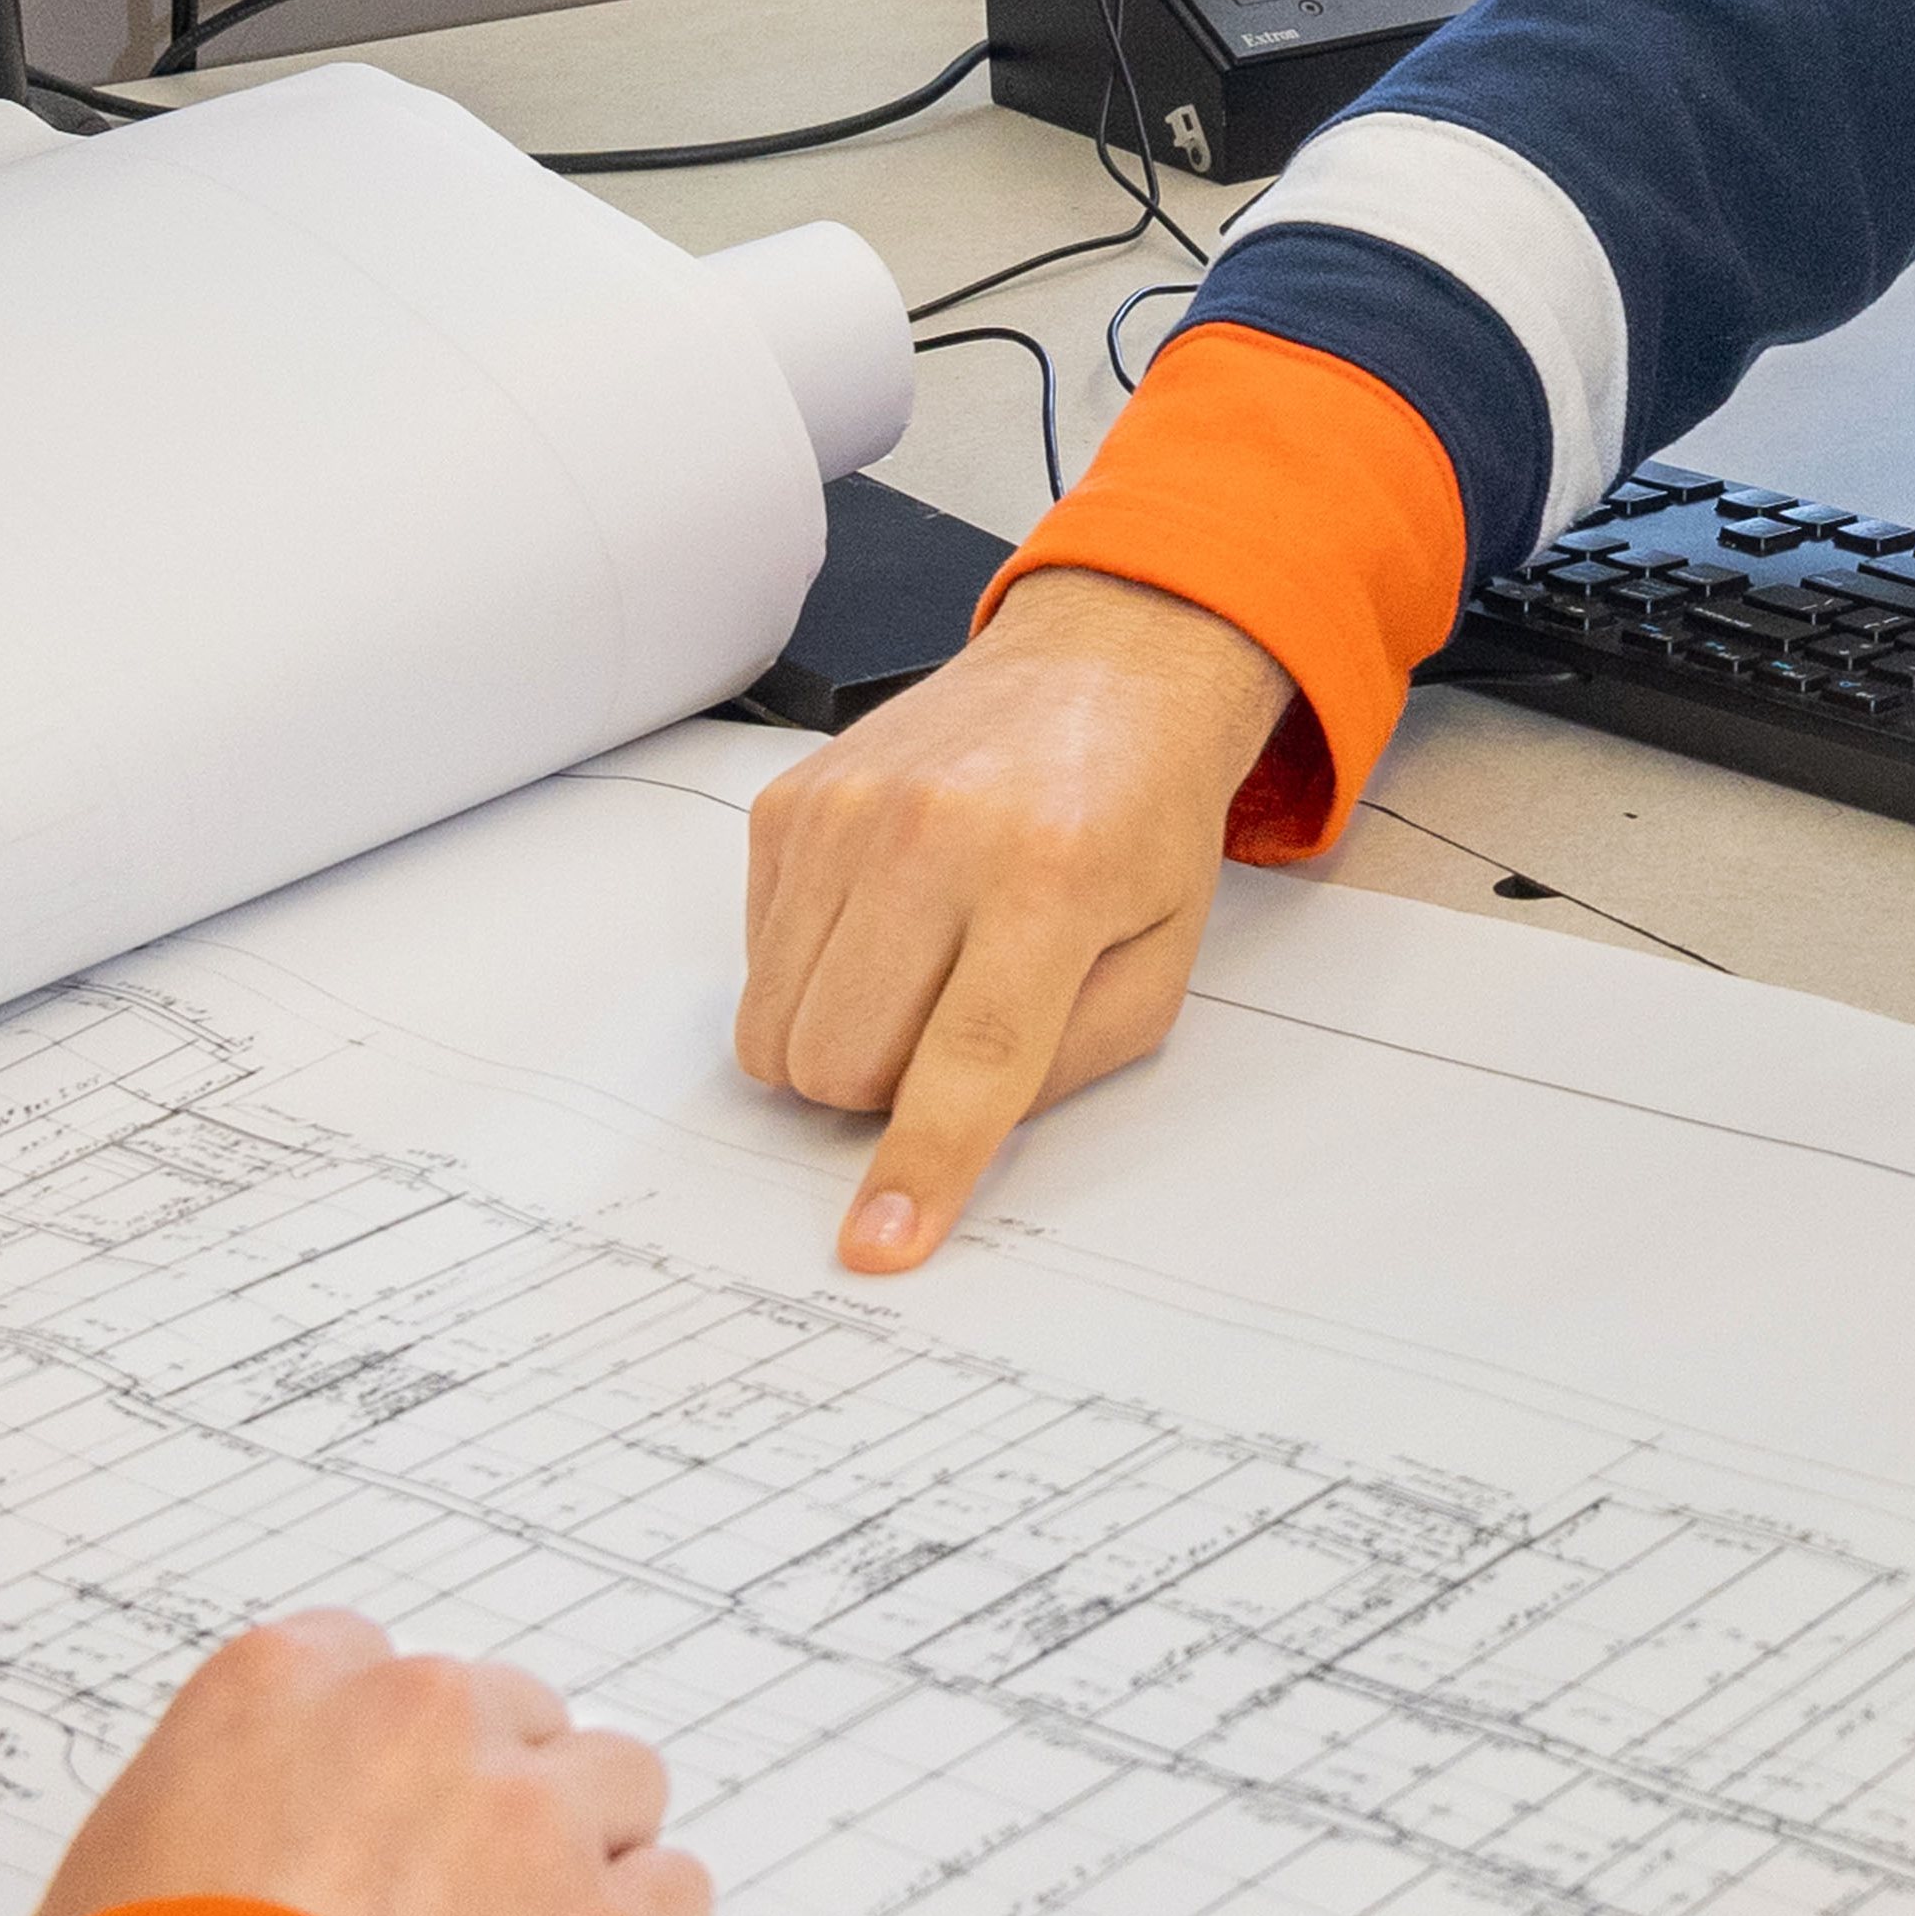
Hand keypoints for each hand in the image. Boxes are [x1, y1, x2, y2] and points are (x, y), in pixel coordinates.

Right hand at [28, 1609, 713, 1915]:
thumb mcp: (112, 1874)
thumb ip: (213, 1813)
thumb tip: (247, 1853)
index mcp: (285, 1685)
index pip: (377, 1670)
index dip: (388, 1763)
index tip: (377, 1831)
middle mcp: (419, 1718)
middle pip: (512, 1716)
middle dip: (494, 1803)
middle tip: (450, 1914)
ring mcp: (528, 1815)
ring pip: (617, 1783)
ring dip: (586, 1857)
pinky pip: (676, 1895)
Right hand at [740, 566, 1289, 1272]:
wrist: (1099, 670)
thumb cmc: (1138, 821)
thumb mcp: (1158, 961)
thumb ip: (1064, 1067)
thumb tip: (946, 1142)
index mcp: (1050, 876)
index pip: (967, 1059)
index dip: (919, 1166)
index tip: (877, 1244)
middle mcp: (934, 833)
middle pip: (840, 1063)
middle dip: (886, 1092)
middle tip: (953, 1028)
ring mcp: (845, 811)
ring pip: (778, 1029)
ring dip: (841, 1040)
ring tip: (919, 972)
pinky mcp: (788, 804)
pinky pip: (756, 964)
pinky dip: (812, 974)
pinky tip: (884, 917)